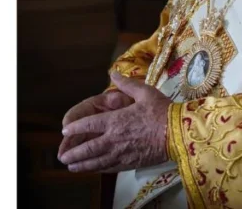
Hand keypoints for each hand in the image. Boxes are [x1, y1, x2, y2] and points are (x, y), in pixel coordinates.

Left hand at [57, 71, 171, 172]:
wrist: (178, 133)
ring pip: (96, 161)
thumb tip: (113, 72)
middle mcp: (114, 139)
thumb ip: (126, 84)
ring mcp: (121, 153)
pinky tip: (93, 169)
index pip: (89, 124)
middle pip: (88, 148)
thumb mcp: (145, 92)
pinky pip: (109, 168)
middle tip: (62, 156)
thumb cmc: (162, 111)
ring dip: (81, 164)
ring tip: (71, 167)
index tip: (64, 130)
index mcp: (116, 120)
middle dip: (73, 152)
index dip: (74, 127)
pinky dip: (97, 169)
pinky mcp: (130, 163)